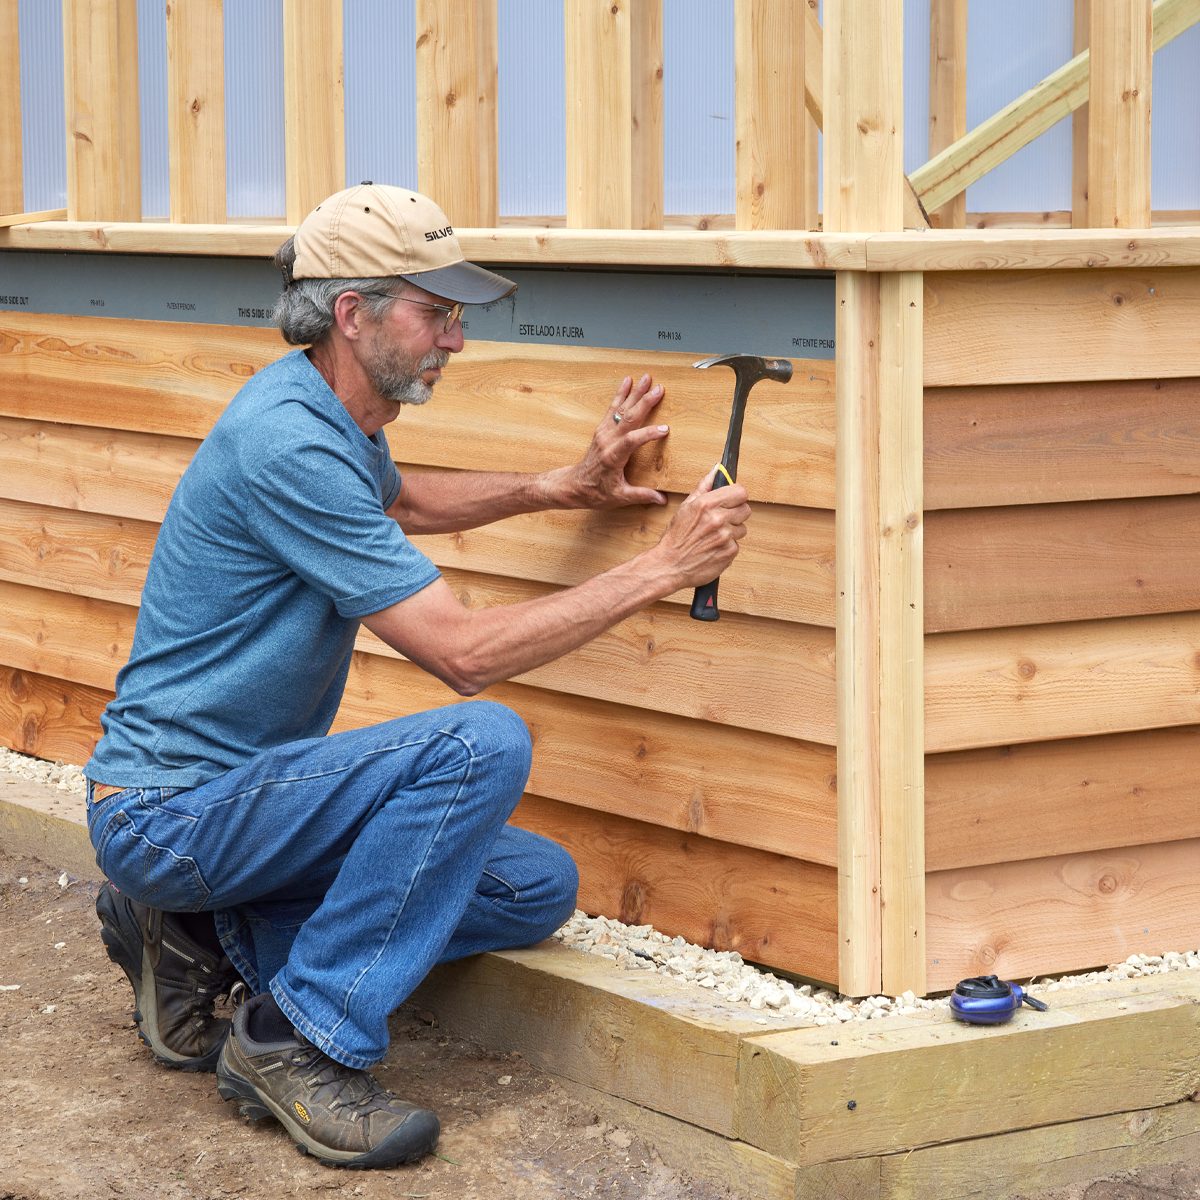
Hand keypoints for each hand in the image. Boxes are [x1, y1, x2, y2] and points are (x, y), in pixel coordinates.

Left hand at [562, 373, 669, 508]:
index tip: (665, 429)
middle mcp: (607, 441)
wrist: (573, 486)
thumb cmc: (595, 493)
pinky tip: (627, 382)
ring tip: (646, 378)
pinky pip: (612, 408)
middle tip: (659, 389)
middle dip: (645, 402)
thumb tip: (662, 499)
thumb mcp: (619, 497)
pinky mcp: (601, 430)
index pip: (632, 441)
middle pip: (628, 417)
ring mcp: (603, 433)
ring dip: (634, 393)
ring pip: (620, 409)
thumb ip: (642, 496)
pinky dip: (620, 394)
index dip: (648, 434)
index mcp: (613, 457)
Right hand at [654, 466, 750, 588]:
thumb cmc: (676, 537)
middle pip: (745, 509)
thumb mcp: (686, 507)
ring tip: (714, 536)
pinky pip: (737, 545)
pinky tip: (714, 547)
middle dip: (735, 513)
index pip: (741, 492)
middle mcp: (718, 519)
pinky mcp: (729, 552)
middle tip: (721, 519)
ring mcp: (725, 537)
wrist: (669, 565)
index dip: (737, 496)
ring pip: (742, 528)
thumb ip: (704, 487)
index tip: (732, 500)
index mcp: (706, 504)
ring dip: (732, 531)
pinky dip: (727, 546)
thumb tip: (717, 469)